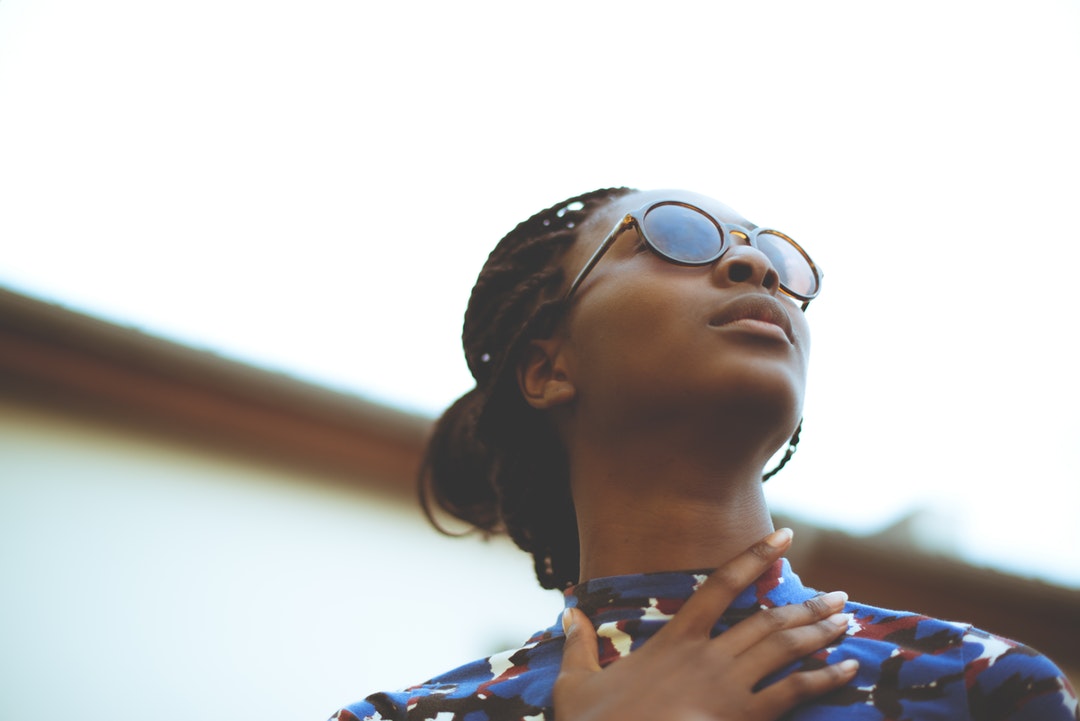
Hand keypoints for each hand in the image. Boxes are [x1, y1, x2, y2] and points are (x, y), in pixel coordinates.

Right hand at [553, 529, 857, 720]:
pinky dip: (824, 678)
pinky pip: (793, 693)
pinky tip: (847, 669)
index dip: (754, 557)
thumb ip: (578, 645)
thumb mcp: (575, 684)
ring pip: (785, 649)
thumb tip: (569, 613)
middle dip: (808, 605)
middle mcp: (708, 656)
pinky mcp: (742, 718)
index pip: (720, 585)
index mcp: (674, 640)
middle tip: (840, 596)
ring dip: (820, 633)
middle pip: (768, 619)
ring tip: (847, 622)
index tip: (784, 537)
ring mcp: (728, 688)